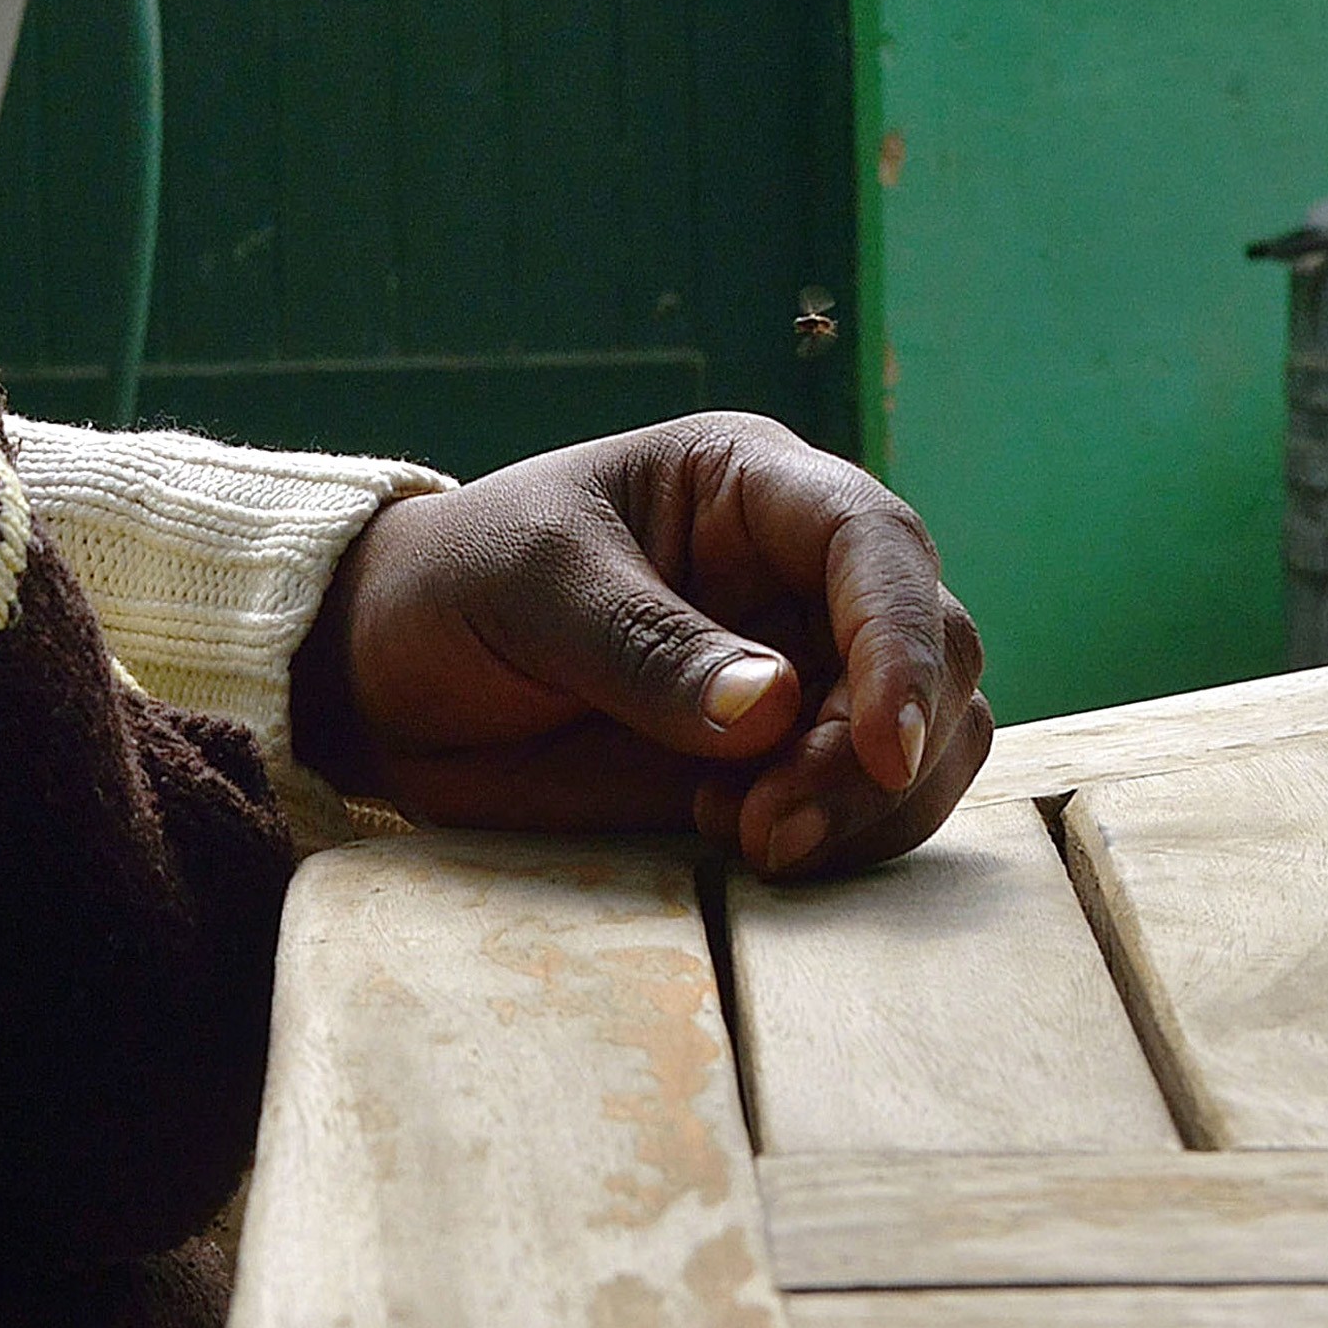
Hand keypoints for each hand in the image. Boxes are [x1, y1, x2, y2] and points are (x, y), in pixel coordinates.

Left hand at [288, 413, 989, 877]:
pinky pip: (875, 805)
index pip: (877, 543)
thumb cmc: (453, 591)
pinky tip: (741, 841)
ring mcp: (808, 672)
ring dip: (872, 806)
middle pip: (936, 649)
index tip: (883, 747)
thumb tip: (774, 707)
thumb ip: (643, 645)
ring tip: (748, 838)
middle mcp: (804, 574)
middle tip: (770, 824)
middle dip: (882, 749)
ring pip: (930, 738)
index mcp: (753, 487)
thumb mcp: (528, 588)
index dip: (901, 641)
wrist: (391, 686)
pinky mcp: (787, 763)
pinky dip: (844, 837)